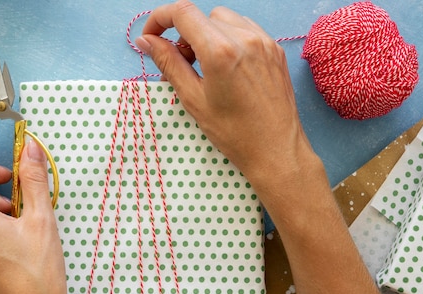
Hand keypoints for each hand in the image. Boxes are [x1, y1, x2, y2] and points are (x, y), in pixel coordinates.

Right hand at [136, 0, 318, 193]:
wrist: (276, 149)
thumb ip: (168, 63)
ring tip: (204, 67)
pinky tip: (226, 67)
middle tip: (180, 65)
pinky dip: (228, 39)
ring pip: (223, 19)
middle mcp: (244, 38)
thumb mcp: (193, 99)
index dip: (159, 19)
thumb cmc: (234, 132)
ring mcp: (263, 41)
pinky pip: (244, 29)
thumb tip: (146, 42)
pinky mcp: (275, 49)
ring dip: (206, 35)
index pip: (182, 12)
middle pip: (201, 16)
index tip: (151, 37)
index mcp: (220, 51)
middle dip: (183, 35)